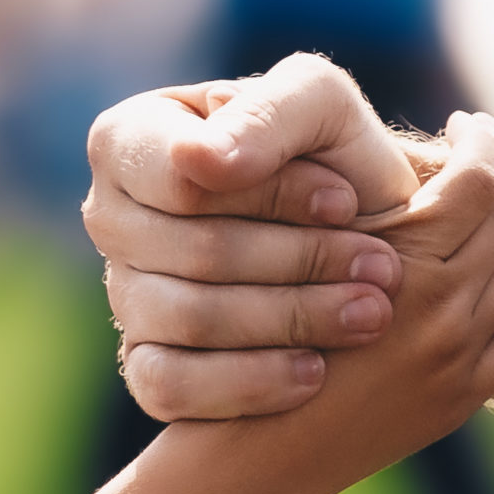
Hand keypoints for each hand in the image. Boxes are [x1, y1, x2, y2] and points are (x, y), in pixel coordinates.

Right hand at [83, 53, 428, 418]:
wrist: (368, 237)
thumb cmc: (336, 157)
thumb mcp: (321, 106)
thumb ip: (267, 113)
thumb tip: (200, 160)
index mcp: (132, 140)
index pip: (181, 180)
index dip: (270, 197)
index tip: (346, 201)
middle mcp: (112, 217)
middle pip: (192, 254)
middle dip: (299, 262)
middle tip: (381, 269)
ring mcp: (124, 294)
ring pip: (189, 320)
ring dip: (292, 319)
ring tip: (370, 314)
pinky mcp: (145, 365)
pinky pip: (169, 387)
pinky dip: (250, 382)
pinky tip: (314, 372)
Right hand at [236, 109, 493, 493]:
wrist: (256, 452)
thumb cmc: (252, 337)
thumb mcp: (297, 251)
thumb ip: (352, 201)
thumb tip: (403, 143)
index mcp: (402, 263)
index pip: (476, 181)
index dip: (479, 142)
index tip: (467, 122)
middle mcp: (443, 310)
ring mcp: (459, 358)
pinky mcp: (462, 396)